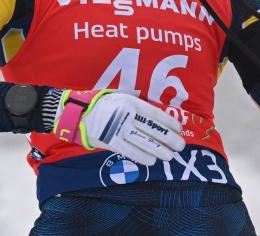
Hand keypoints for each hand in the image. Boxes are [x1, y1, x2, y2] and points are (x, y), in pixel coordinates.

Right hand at [52, 90, 185, 165]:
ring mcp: (118, 129)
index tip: (179, 130)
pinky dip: (142, 156)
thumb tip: (158, 117)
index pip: (155, 114)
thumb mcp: (123, 98)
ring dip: (159, 150)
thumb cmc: (104, 104)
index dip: (169, 123)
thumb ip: (139, 106)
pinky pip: (129, 151)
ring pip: (143, 141)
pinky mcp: (109, 141)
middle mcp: (126, 115)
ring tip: (170, 156)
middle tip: (180, 146)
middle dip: (169, 139)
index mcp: (131, 103)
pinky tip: (152, 161)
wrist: (78, 113)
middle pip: (152, 129)